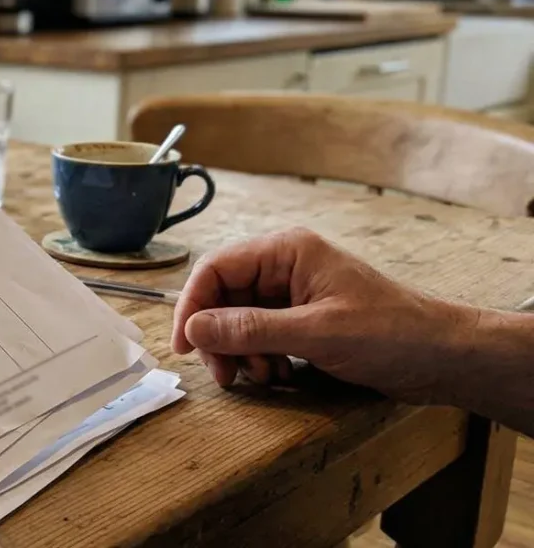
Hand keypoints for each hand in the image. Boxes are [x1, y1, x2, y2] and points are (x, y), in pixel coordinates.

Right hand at [173, 228, 473, 403]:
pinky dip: (259, 358)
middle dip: (218, 337)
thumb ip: (251, 329)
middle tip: (224, 374)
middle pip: (222, 297)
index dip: (192, 306)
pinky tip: (277, 375)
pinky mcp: (303, 321)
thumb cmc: (392, 333)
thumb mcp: (316, 333)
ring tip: (260, 377)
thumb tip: (195, 328)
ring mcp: (293, 294)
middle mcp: (285, 267)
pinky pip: (260, 336)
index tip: (185, 346)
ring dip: (239, 352)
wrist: (444, 357)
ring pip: (238, 320)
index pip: (216, 269)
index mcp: (287, 251)